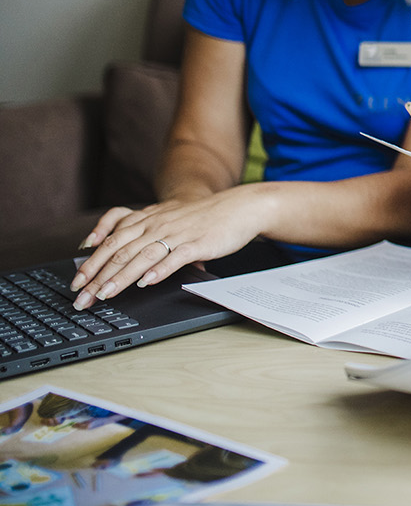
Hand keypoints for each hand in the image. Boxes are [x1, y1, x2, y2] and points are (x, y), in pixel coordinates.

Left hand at [71, 187, 275, 307]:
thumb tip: (124, 259)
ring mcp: (177, 234)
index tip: (76, 283)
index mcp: (147, 219)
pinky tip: (145, 282)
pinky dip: (158, 270)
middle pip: (120, 251)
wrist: (238, 207)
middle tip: (82, 298)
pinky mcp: (197, 243)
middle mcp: (157, 225)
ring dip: (120, 277)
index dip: (91, 263)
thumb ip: (144, 233)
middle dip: (97, 277)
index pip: (110, 241)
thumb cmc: (201, 217)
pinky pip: (174, 257)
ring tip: (104, 294)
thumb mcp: (166, 218)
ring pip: (141, 256)